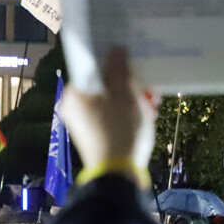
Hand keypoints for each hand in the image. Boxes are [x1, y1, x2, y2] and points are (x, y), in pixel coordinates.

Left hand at [58, 47, 157, 181]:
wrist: (117, 174)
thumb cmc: (120, 129)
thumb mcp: (124, 95)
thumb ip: (118, 70)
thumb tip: (115, 50)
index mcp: (74, 94)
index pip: (90, 67)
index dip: (112, 60)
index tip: (130, 57)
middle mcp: (73, 107)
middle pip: (102, 84)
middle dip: (127, 83)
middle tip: (147, 86)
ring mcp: (82, 123)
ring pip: (109, 99)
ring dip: (131, 98)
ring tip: (151, 102)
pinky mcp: (93, 135)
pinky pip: (110, 114)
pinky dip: (126, 112)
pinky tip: (145, 114)